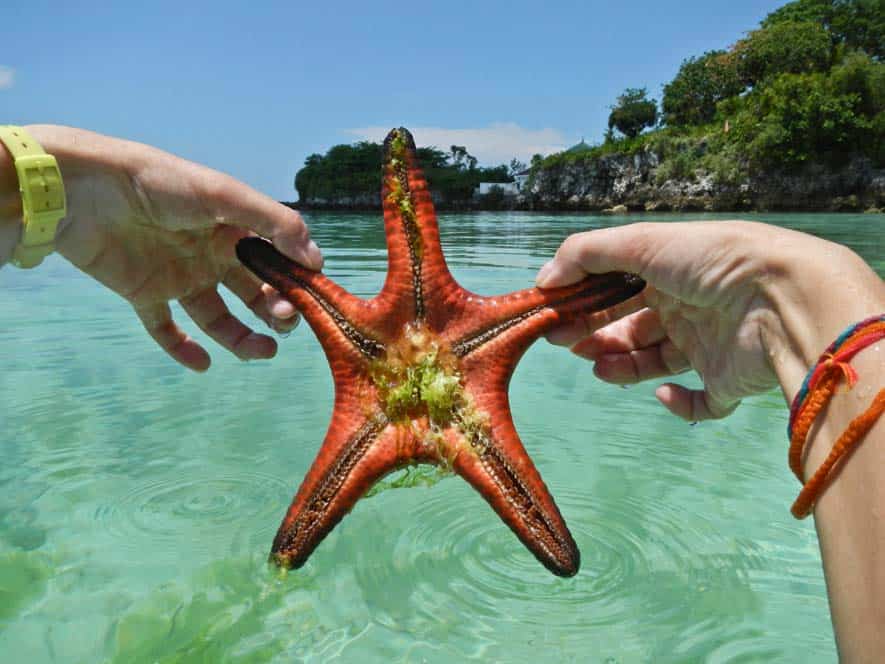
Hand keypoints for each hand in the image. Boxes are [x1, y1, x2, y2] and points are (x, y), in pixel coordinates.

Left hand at [27, 125, 322, 370]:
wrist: (85, 190)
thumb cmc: (158, 183)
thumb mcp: (223, 195)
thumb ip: (273, 223)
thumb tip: (315, 260)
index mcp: (232, 227)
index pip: (275, 259)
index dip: (295, 279)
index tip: (312, 296)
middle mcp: (209, 253)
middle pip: (252, 291)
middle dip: (275, 309)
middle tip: (286, 321)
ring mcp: (178, 275)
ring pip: (218, 317)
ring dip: (242, 337)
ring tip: (263, 351)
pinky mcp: (144, 293)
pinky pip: (166, 329)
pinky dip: (183, 349)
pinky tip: (202, 363)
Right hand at [536, 220, 883, 420]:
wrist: (784, 301)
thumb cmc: (714, 262)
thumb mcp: (642, 242)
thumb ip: (585, 255)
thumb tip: (544, 279)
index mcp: (673, 271)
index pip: (620, 287)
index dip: (586, 300)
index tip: (553, 312)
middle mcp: (690, 306)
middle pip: (632, 325)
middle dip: (596, 333)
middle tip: (566, 342)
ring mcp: (710, 345)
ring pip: (655, 362)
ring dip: (622, 365)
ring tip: (599, 366)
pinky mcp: (728, 382)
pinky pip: (700, 401)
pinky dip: (677, 403)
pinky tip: (662, 391)